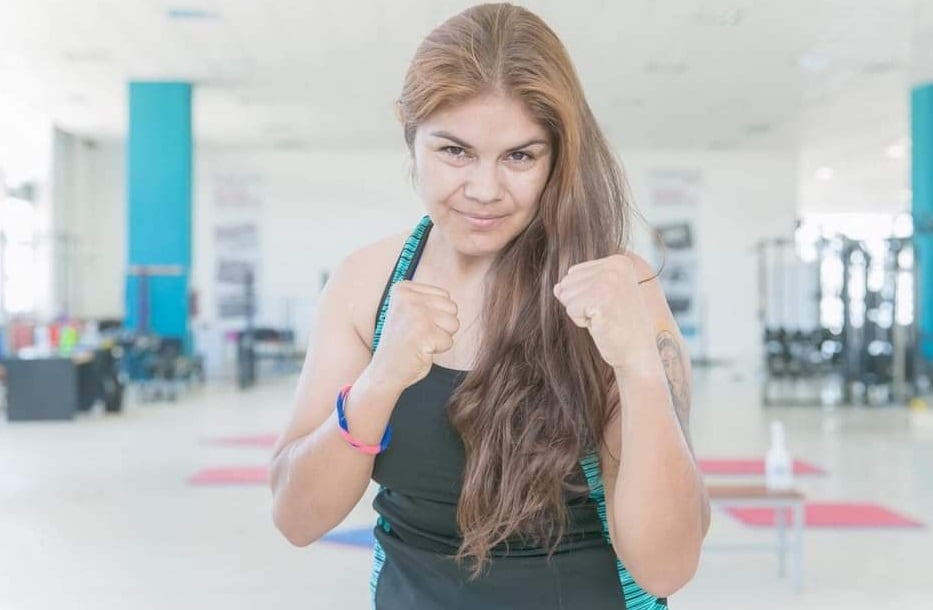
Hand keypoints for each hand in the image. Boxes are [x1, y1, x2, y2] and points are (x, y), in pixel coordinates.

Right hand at [369, 281, 459, 389]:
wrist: (386, 371)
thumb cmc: (402, 343)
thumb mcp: (409, 312)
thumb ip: (428, 300)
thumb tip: (452, 298)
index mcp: (403, 288)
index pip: (445, 295)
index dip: (436, 314)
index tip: (415, 324)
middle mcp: (408, 297)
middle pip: (452, 307)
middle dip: (442, 325)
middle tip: (419, 334)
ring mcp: (416, 313)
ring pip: (454, 323)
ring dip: (441, 337)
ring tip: (421, 341)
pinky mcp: (424, 332)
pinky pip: (449, 340)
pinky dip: (438, 349)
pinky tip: (420, 350)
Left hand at [553, 254, 654, 372]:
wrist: (638, 352)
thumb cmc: (618, 326)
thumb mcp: (599, 298)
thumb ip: (577, 287)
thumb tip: (556, 287)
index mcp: (618, 261)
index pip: (574, 272)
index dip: (585, 294)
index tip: (608, 305)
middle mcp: (615, 266)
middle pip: (567, 282)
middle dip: (580, 303)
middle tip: (605, 314)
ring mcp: (609, 281)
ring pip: (566, 295)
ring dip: (581, 313)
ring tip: (604, 319)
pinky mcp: (601, 298)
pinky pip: (571, 308)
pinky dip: (581, 321)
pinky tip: (601, 324)